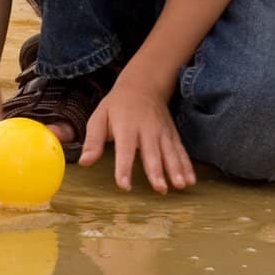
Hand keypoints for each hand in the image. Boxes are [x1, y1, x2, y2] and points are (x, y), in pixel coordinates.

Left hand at [78, 75, 195, 194]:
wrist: (143, 86)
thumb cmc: (117, 106)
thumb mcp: (99, 117)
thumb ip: (93, 141)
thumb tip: (84, 162)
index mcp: (126, 127)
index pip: (125, 149)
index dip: (124, 167)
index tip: (124, 185)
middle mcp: (147, 130)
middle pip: (152, 152)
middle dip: (156, 171)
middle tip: (160, 188)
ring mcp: (162, 132)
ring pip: (170, 152)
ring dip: (176, 169)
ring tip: (180, 185)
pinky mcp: (172, 135)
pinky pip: (181, 151)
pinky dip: (187, 165)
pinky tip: (191, 181)